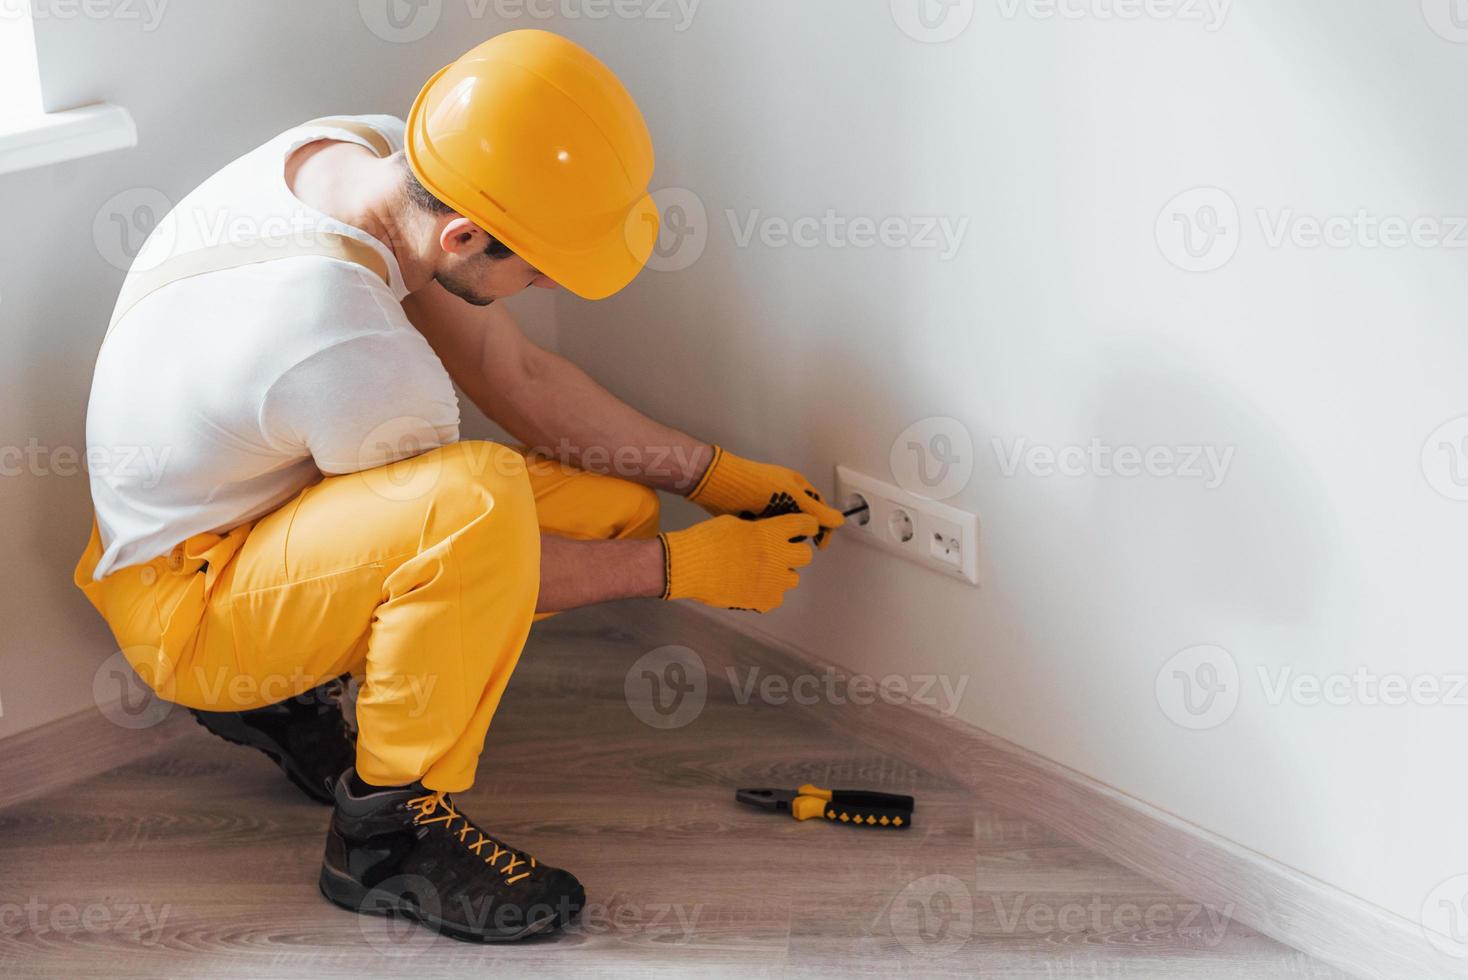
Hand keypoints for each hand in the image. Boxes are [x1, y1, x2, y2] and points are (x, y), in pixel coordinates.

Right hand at [660, 514, 817, 612]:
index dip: (808, 525)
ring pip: (793, 579)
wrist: (688, 567)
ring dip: (782, 574)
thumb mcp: (736, 523)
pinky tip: (751, 586)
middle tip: (781, 553)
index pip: (805, 524)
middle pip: (805, 555)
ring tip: (762, 572)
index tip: (806, 527)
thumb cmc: (707, 540)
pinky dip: (767, 593)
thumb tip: (766, 534)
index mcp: (772, 532)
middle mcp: (778, 556)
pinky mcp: (763, 601)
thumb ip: (758, 530)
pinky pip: (776, 598)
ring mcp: (772, 581)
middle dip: (796, 553)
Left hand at [688, 447, 843, 547]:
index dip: (823, 527)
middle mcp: (784, 497)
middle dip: (798, 533)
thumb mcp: (791, 496)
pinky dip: (767, 536)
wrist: (719, 485)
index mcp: (797, 487)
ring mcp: (768, 507)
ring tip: (771, 533)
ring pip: (784, 530)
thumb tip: (840, 521)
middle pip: (802, 523)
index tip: (819, 545)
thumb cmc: (755, 484)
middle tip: (788, 537)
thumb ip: (816, 511)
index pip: (820, 510)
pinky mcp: (754, 516)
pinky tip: (760, 537)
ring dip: (781, 535)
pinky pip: (768, 532)